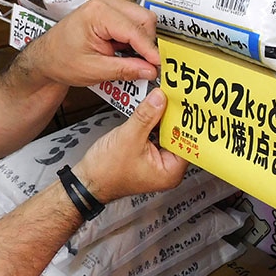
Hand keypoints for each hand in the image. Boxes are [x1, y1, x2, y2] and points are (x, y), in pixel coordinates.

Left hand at [24, 0, 159, 87]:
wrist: (47, 56)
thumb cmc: (62, 59)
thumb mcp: (94, 70)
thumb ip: (125, 69)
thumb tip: (149, 70)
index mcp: (98, 13)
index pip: (135, 31)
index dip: (150, 50)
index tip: (159, 66)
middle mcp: (105, 3)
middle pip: (144, 19)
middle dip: (148, 44)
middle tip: (147, 65)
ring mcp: (110, 4)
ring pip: (143, 19)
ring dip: (142, 41)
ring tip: (132, 59)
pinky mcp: (112, 10)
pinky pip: (135, 21)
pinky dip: (136, 38)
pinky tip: (126, 52)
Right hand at [73, 88, 188, 203]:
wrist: (86, 180)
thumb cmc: (106, 171)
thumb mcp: (128, 137)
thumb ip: (146, 116)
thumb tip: (160, 98)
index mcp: (171, 171)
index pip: (188, 142)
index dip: (187, 121)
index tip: (186, 102)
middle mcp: (168, 168)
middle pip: (178, 135)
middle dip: (174, 116)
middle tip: (175, 95)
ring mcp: (157, 160)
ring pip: (166, 133)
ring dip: (163, 117)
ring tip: (163, 98)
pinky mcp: (148, 153)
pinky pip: (156, 134)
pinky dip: (153, 122)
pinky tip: (152, 108)